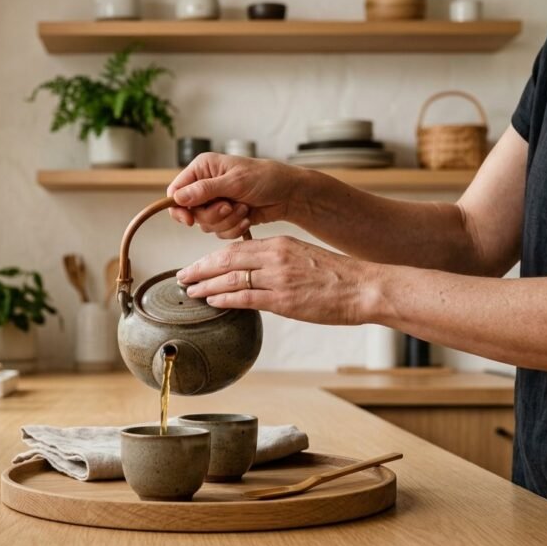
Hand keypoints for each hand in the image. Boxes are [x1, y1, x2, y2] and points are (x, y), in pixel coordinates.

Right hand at [166, 153, 301, 238]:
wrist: (289, 194)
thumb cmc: (266, 178)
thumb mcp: (234, 182)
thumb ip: (204, 190)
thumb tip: (178, 197)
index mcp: (203, 169)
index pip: (176, 191)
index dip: (179, 208)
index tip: (189, 219)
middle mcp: (206, 185)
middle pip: (190, 212)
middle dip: (212, 215)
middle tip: (229, 207)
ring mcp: (216, 202)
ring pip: (205, 225)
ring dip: (226, 222)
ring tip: (243, 209)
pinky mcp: (226, 217)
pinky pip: (219, 232)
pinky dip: (233, 229)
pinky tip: (247, 218)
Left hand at [176, 236, 374, 325]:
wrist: (364, 287)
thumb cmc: (338, 276)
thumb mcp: (302, 256)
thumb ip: (276, 261)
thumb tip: (253, 272)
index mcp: (280, 244)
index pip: (235, 247)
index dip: (210, 257)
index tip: (196, 264)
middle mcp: (275, 258)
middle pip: (225, 261)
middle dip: (199, 269)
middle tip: (182, 277)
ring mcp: (278, 279)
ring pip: (231, 280)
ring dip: (205, 286)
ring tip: (190, 291)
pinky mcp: (284, 301)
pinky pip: (246, 298)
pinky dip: (225, 299)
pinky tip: (212, 301)